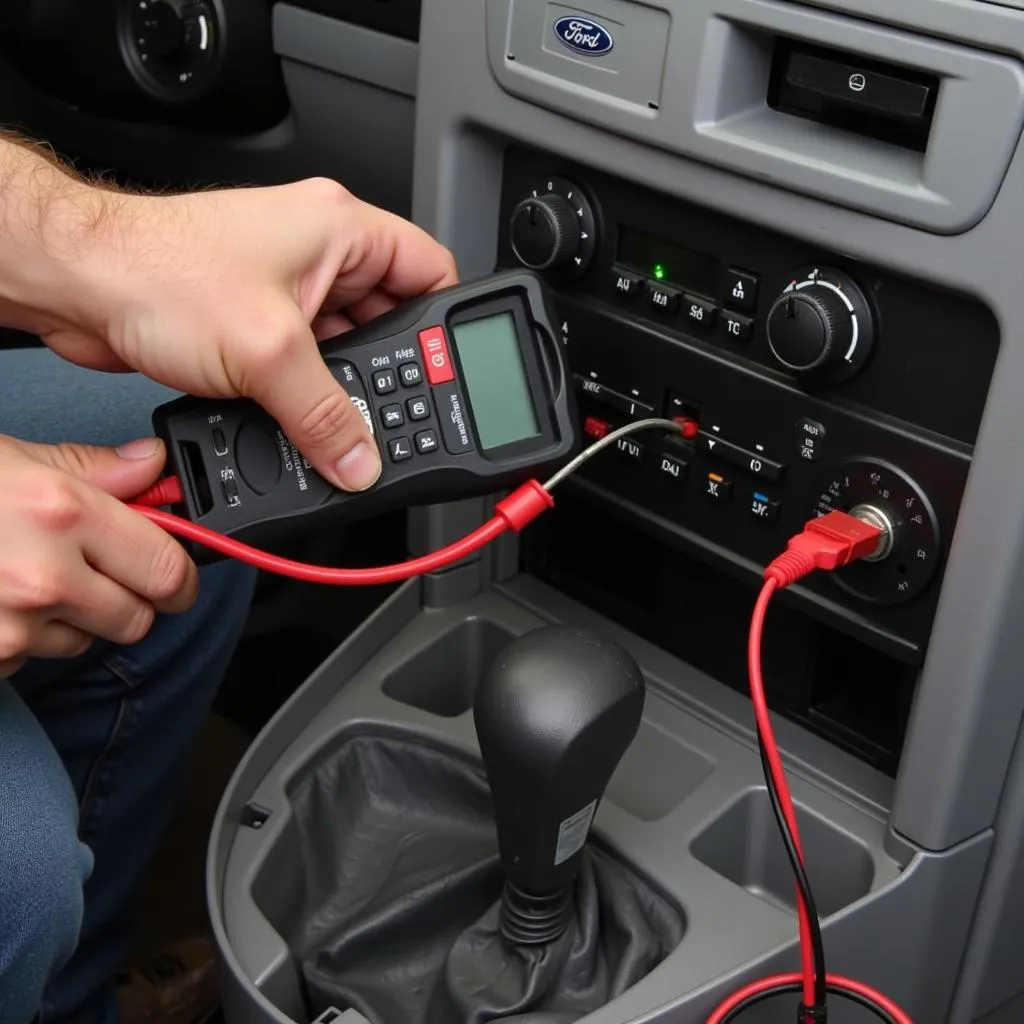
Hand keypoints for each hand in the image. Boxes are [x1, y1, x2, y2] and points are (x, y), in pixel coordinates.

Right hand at [0, 435, 197, 677]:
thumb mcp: (8, 459)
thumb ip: (93, 470)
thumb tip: (153, 466)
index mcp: (62, 514)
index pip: (169, 568)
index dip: (180, 573)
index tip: (176, 570)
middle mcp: (43, 576)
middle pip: (139, 617)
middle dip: (130, 597)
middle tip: (98, 571)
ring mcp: (10, 628)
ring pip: (88, 641)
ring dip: (74, 619)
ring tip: (23, 577)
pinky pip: (33, 659)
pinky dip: (25, 639)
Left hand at [40, 178, 458, 491]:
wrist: (78, 284)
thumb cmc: (156, 271)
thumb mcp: (267, 351)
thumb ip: (325, 415)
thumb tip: (360, 458)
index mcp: (341, 228)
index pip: (431, 270)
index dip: (448, 326)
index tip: (453, 373)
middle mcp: (318, 253)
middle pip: (390, 321)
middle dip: (391, 372)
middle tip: (395, 413)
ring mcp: (286, 288)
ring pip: (345, 350)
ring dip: (343, 391)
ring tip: (345, 426)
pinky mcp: (256, 322)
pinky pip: (305, 366)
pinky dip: (309, 397)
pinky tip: (307, 423)